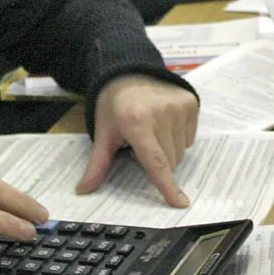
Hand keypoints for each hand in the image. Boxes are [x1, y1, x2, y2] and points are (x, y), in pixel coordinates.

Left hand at [83, 74, 198, 206]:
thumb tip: (83, 190)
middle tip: (139, 142)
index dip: (168, 185)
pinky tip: (164, 124)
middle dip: (156, 162)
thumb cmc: (114, 105)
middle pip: (170, 161)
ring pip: (181, 152)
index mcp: (137, 122)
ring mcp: (179, 107)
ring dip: (168, 151)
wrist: (128, 71)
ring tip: (151, 131)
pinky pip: (190, 138)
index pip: (156, 162)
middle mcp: (162, 113)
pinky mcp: (191, 102)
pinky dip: (178, 138)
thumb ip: (97, 165)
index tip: (181, 203)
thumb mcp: (103, 133)